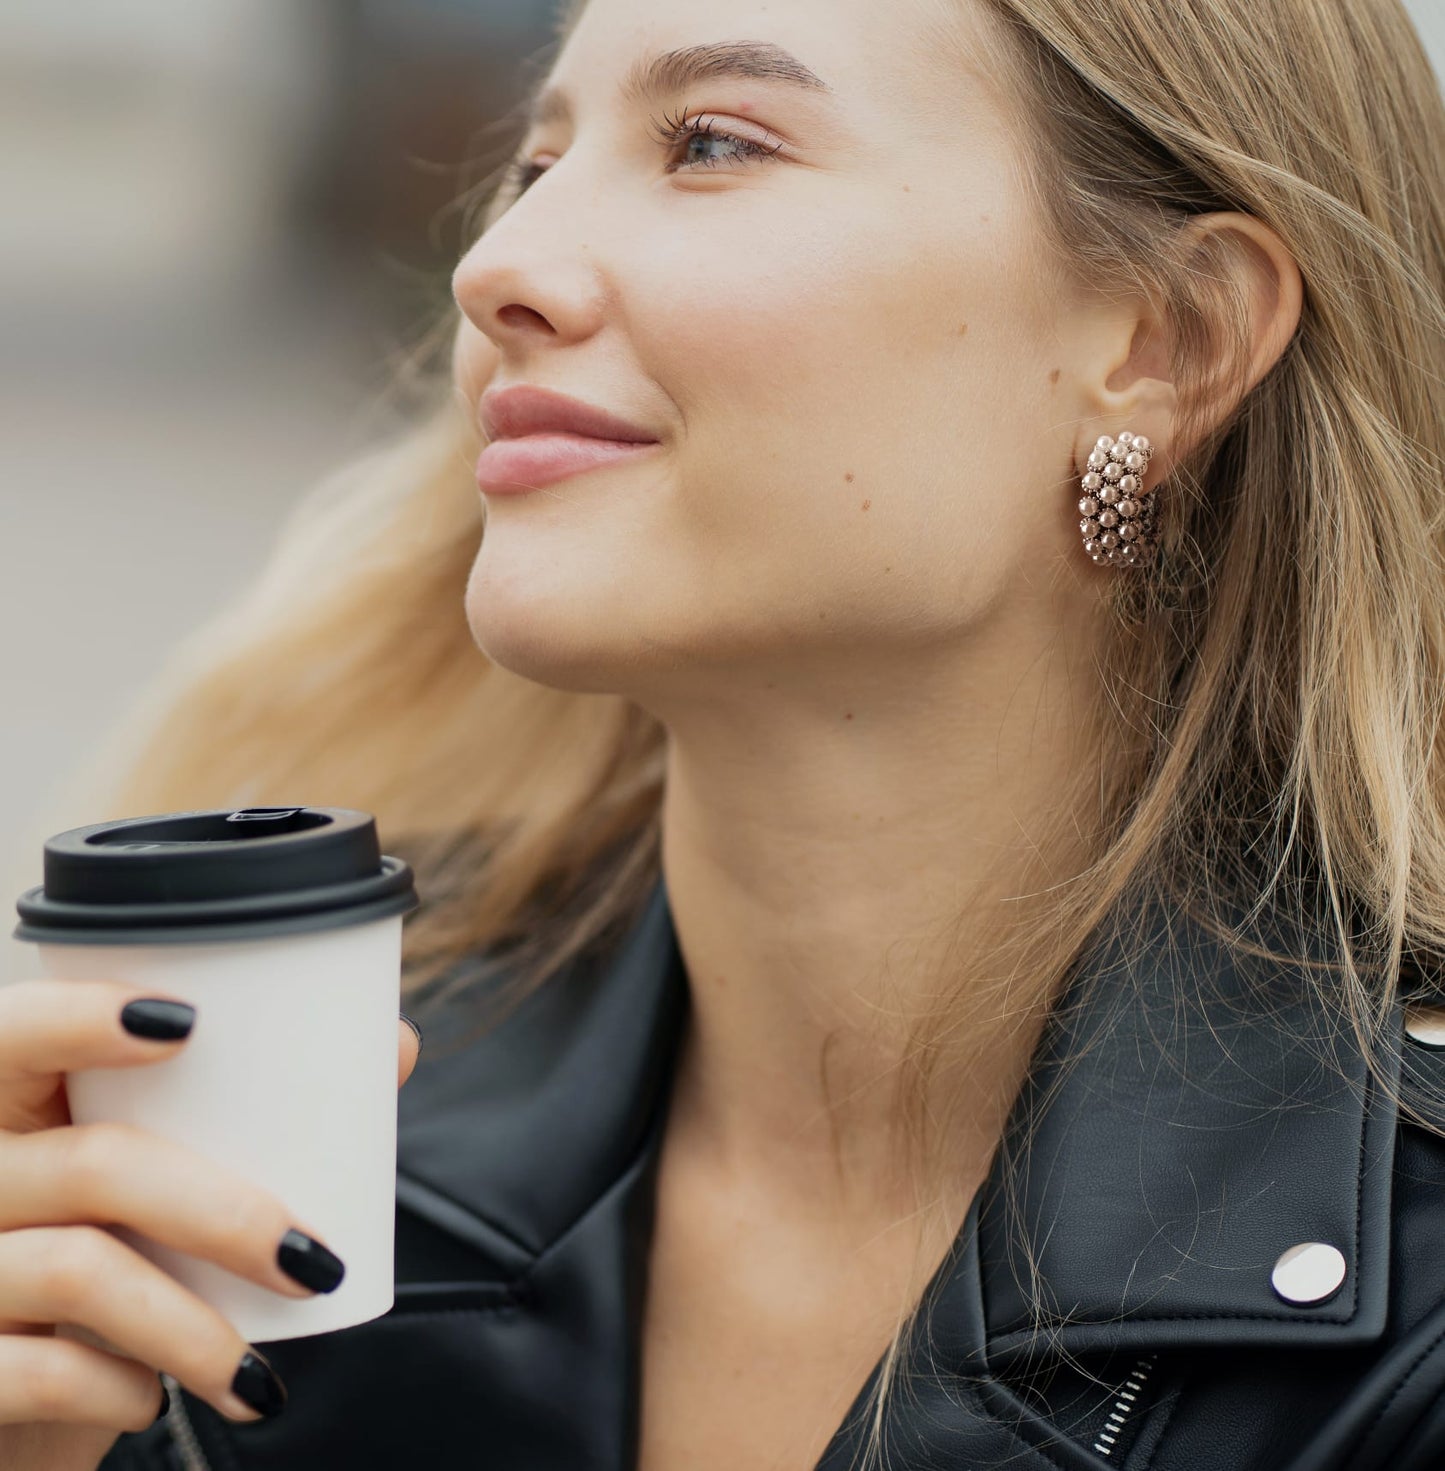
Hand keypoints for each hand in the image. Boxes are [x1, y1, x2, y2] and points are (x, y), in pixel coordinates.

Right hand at [0, 979, 420, 1469]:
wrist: (2, 1400)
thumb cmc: (88, 1263)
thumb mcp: (139, 1189)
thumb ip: (244, 1119)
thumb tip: (395, 1043)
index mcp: (1, 1109)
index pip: (11, 1032)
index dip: (79, 1016)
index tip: (186, 1023)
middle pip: (94, 1164)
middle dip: (223, 1214)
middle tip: (313, 1260)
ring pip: (81, 1270)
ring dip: (193, 1331)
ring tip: (258, 1375)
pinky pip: (35, 1371)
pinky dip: (116, 1390)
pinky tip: (152, 1400)